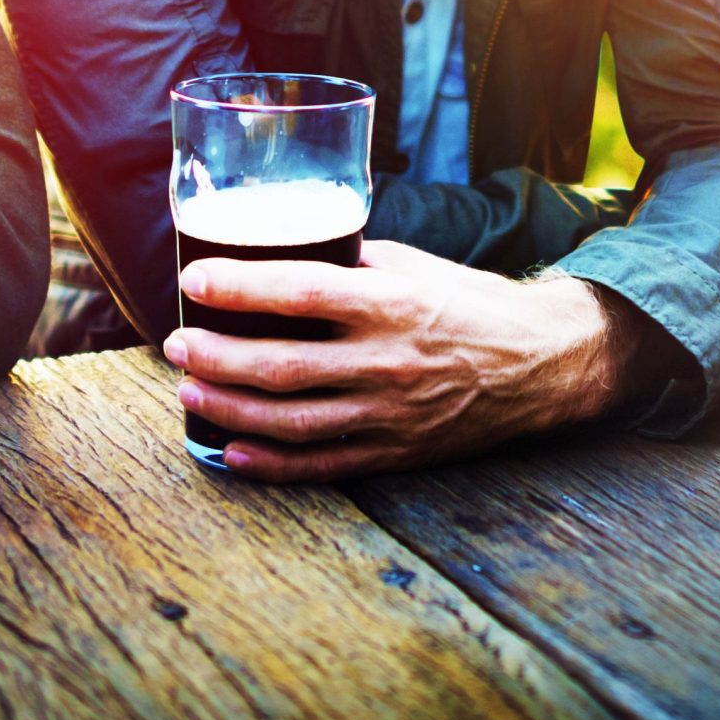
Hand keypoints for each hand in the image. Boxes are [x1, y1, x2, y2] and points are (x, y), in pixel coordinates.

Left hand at [163, 240, 630, 480]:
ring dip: (229, 408)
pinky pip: (324, 464)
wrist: (543, 363)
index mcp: (394, 302)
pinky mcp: (397, 451)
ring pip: (292, 420)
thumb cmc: (474, 304)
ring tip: (188, 392)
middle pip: (282, 364)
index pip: (300, 292)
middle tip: (175, 344)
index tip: (192, 278)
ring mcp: (392, 413)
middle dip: (215, 356)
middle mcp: (389, 360)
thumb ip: (353, 265)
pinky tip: (232, 451)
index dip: (238, 287)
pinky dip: (272, 463)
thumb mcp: (418, 266)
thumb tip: (285, 254)